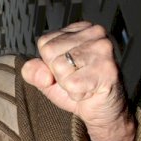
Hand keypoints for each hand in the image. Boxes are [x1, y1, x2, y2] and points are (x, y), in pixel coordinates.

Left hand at [21, 21, 135, 140]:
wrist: (103, 111)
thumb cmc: (78, 89)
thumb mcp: (47, 78)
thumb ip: (33, 71)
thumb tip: (42, 74)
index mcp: (80, 28)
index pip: (44, 43)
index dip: (50, 63)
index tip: (69, 69)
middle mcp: (95, 33)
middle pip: (50, 53)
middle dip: (59, 74)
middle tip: (78, 78)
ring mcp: (103, 50)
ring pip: (60, 68)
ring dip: (69, 85)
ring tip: (85, 83)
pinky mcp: (107, 70)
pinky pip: (72, 84)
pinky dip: (77, 94)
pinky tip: (90, 91)